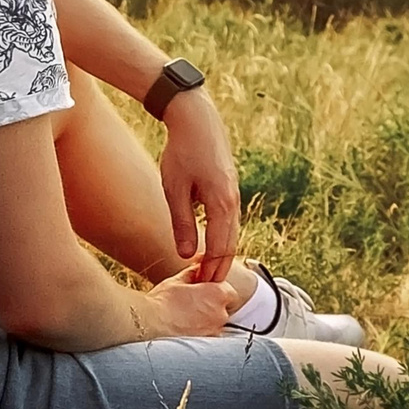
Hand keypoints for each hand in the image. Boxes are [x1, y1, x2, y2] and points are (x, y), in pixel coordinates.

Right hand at [148, 265, 238, 338]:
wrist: (149, 322)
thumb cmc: (162, 300)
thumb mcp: (178, 281)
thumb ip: (194, 273)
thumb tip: (199, 264)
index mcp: (218, 294)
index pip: (229, 292)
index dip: (217, 291)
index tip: (205, 292)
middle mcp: (221, 314)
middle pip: (225, 308)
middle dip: (213, 305)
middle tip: (193, 303)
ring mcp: (214, 331)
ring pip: (216, 323)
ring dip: (207, 320)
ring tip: (186, 317)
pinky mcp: (206, 345)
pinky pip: (208, 335)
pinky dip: (200, 332)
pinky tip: (185, 328)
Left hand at [158, 90, 241, 282]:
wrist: (197, 119)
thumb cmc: (181, 152)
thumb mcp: (174, 189)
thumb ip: (181, 222)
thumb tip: (185, 255)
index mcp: (223, 204)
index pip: (220, 248)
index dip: (211, 270)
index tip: (201, 288)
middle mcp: (233, 202)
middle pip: (230, 244)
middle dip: (219, 268)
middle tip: (206, 288)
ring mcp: (233, 194)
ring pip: (231, 232)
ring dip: (220, 254)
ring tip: (207, 273)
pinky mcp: (228, 188)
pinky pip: (228, 220)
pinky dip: (221, 237)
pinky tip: (209, 246)